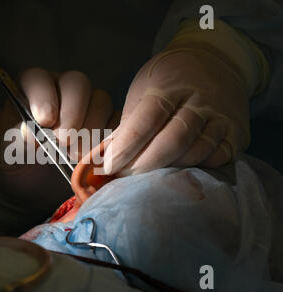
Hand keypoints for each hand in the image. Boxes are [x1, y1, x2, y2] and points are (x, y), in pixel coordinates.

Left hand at [0, 68, 119, 210]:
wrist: (33, 185)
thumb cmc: (17, 161)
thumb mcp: (9, 150)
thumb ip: (16, 137)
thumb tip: (32, 131)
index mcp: (33, 91)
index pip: (38, 78)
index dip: (43, 96)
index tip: (45, 121)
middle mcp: (62, 92)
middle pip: (77, 83)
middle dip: (72, 112)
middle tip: (64, 141)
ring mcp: (89, 106)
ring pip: (101, 100)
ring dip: (91, 128)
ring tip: (77, 156)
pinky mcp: (108, 125)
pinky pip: (119, 123)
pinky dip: (111, 140)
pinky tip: (98, 159)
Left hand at [103, 46, 249, 175]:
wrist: (215, 62)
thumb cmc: (169, 80)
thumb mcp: (143, 89)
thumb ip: (129, 122)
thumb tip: (106, 155)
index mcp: (169, 86)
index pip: (145, 121)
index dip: (126, 147)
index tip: (109, 166)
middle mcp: (200, 100)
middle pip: (172, 141)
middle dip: (145, 164)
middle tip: (125, 176)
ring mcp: (221, 117)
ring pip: (195, 152)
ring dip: (168, 170)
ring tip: (146, 178)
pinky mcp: (237, 133)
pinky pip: (217, 158)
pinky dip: (196, 167)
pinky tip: (178, 169)